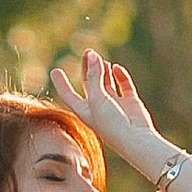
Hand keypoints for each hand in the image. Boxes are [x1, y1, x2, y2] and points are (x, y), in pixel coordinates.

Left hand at [53, 46, 164, 165]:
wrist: (136, 140)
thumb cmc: (112, 124)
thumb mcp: (97, 99)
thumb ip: (94, 77)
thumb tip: (92, 56)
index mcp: (85, 112)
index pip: (69, 95)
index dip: (61, 84)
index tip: (55, 70)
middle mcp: (98, 108)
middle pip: (89, 84)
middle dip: (88, 68)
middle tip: (88, 52)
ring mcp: (115, 105)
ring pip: (107, 83)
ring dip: (103, 70)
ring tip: (100, 58)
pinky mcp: (130, 103)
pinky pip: (124, 85)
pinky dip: (120, 75)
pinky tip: (116, 68)